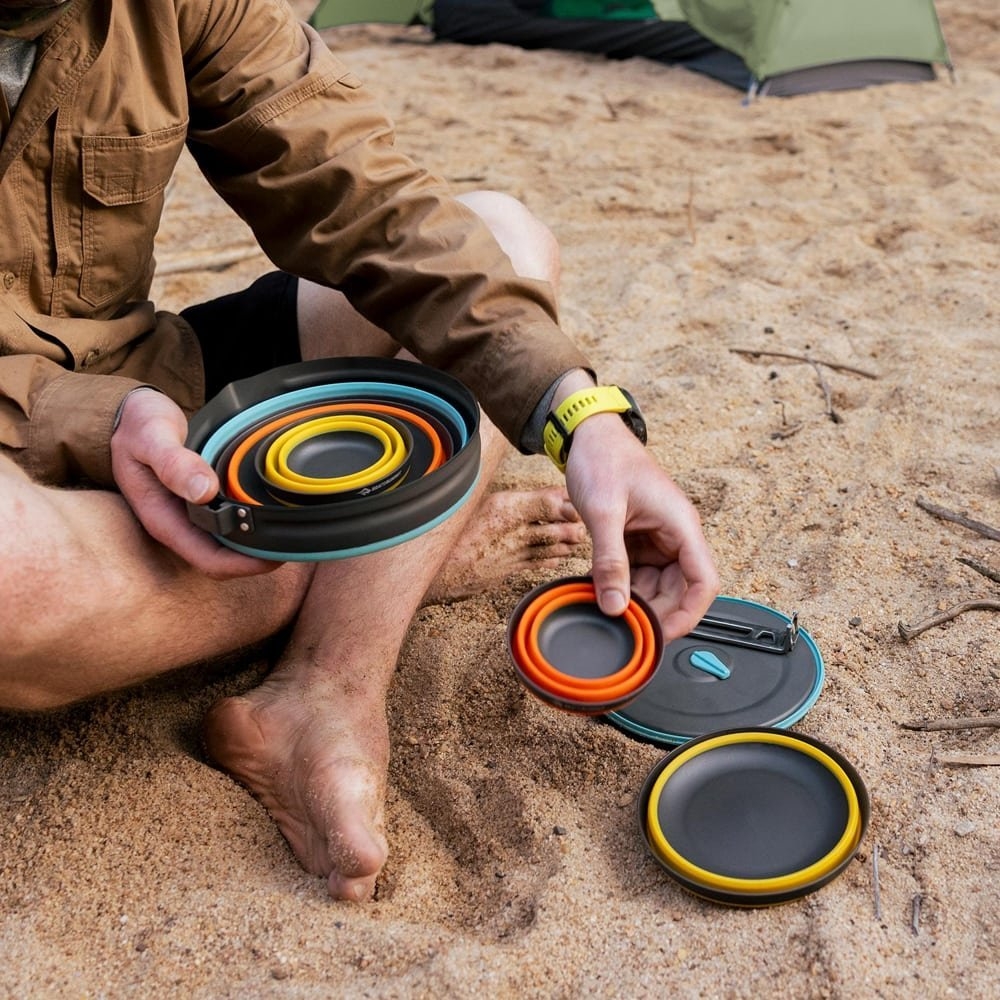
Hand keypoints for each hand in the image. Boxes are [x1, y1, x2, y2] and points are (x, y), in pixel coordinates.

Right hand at [110, 388, 280, 577]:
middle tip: (295, 541)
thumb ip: (174, 463)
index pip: (209, 561)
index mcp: (164, 520)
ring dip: (257, 543)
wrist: (128, 416)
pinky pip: (228, 524)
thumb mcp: (150, 438)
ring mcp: (189, 516)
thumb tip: (204, 492)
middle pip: (224, 560)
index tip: (275, 554)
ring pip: (229, 545)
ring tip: (290, 528)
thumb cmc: (136, 427)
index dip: (244, 565)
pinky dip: (251, 523)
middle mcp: (178, 525)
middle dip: (258, 559)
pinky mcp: (200, 503)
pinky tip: (271, 510)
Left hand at [564, 412, 719, 641]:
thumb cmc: (603, 460)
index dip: (688, 615)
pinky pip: (638, 574)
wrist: (588, 435)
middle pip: (679, 590)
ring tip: (606, 607)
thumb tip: (615, 606)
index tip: (662, 636)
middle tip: (622, 627)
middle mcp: (675, 535)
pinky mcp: (639, 540)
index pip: (704, 582)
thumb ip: (610, 561)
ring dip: (635, 601)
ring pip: (657, 586)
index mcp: (681, 526)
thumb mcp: (603, 512)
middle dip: (654, 612)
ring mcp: (658, 539)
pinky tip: (600, 591)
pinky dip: (621, 586)